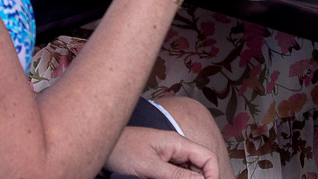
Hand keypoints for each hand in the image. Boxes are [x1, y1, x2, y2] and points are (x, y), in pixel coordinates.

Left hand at [105, 125, 219, 178]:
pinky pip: (177, 173)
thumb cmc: (123, 150)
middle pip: (200, 165)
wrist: (104, 144)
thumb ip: (176, 175)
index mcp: (178, 143)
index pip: (207, 157)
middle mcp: (177, 148)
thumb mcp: (150, 166)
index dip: (212, 174)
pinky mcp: (161, 162)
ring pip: (189, 171)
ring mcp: (169, 155)